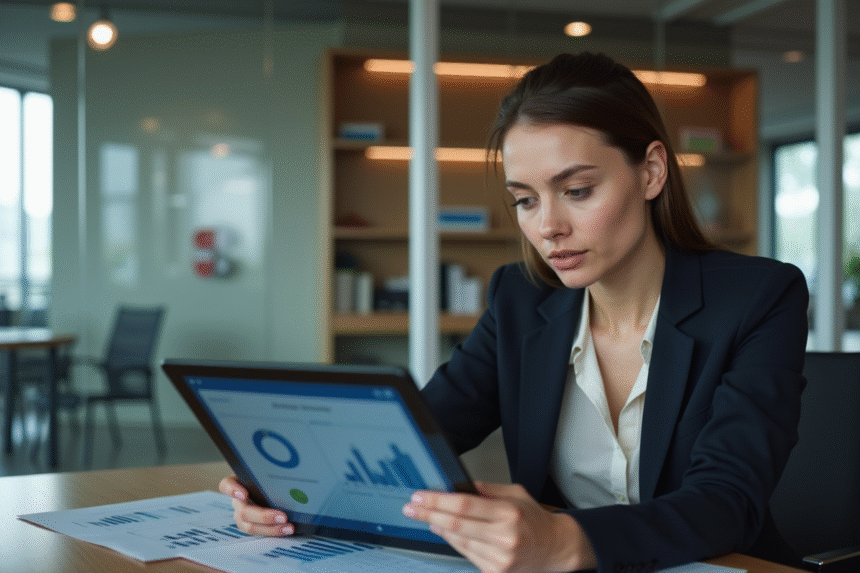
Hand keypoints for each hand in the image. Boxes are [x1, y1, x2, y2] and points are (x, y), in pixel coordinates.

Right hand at [218, 475, 293, 536]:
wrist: (272, 488)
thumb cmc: (269, 478)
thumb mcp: (267, 474)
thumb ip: (272, 475)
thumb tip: (291, 475)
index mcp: (238, 484)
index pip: (226, 485)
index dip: (232, 490)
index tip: (243, 495)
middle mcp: (238, 501)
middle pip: (244, 511)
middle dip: (263, 516)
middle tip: (283, 517)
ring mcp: (242, 516)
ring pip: (250, 526)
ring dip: (271, 528)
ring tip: (288, 527)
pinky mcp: (250, 526)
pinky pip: (259, 533)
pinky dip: (273, 532)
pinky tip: (286, 530)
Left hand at [402, 482, 595, 572]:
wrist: (556, 549)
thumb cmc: (535, 520)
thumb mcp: (516, 494)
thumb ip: (487, 489)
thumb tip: (459, 485)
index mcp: (508, 513)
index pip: (463, 505)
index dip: (437, 500)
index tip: (421, 496)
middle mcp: (503, 537)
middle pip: (455, 524)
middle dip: (429, 514)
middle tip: (411, 507)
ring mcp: (499, 558)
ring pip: (458, 541)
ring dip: (437, 528)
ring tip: (424, 517)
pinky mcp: (496, 572)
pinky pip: (467, 554)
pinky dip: (452, 541)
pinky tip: (443, 531)